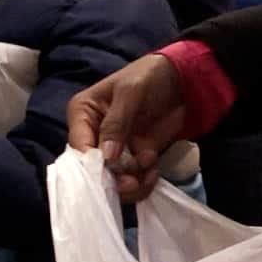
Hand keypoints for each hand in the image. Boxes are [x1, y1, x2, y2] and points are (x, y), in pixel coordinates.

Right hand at [65, 54, 185, 201]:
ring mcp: (115, 150)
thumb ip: (116, 122)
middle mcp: (94, 135)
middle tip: (134, 182)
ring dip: (132, 183)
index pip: (78, 146)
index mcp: (83, 114)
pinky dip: (144, 183)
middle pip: (94, 169)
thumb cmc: (149, 77)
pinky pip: (134, 180)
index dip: (92, 164)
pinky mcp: (135, 158)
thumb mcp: (130, 93)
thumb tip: (106, 157)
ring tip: (150, 172)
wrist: (182, 81)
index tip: (112, 171)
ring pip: (114, 180)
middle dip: (113, 179)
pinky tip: (155, 172)